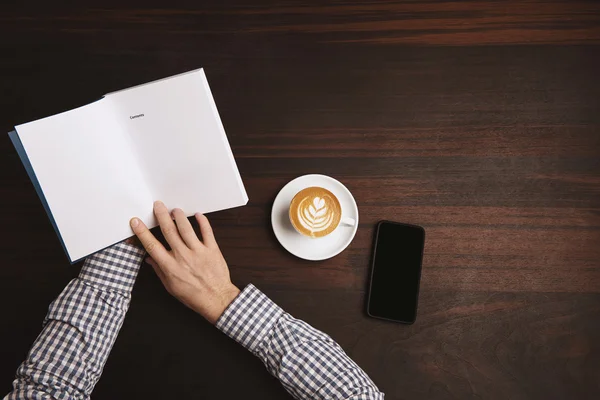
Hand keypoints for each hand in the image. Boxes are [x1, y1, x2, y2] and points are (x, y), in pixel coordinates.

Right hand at [129, 201, 239, 323]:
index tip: (136, 222)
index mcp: (170, 266)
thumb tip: (149, 259)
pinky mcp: (212, 249)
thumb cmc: (193, 295)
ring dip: (179, 216)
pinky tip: (198, 215)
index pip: (152, 245)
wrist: (216, 299)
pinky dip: (203, 221)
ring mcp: (198, 251)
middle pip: (169, 231)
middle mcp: (183, 256)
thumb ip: (159, 270)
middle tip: (157, 205)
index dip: (142, 232)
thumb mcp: (171, 287)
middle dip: (161, 216)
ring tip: (174, 210)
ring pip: (186, 228)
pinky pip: (207, 231)